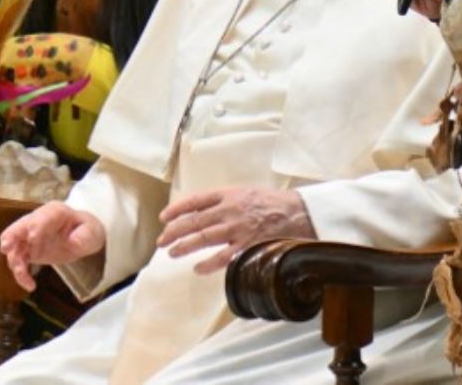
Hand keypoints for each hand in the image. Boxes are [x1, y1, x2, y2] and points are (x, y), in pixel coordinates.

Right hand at [0, 201, 106, 291]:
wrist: (81, 237)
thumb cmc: (86, 230)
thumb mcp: (91, 231)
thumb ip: (83, 236)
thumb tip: (72, 242)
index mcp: (54, 212)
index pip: (41, 217)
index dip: (35, 227)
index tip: (32, 239)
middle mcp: (37, 222)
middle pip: (19, 226)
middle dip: (11, 236)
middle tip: (6, 248)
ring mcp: (30, 237)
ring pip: (15, 247)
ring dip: (15, 261)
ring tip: (22, 274)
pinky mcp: (28, 251)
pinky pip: (19, 262)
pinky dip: (21, 274)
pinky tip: (30, 285)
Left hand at [156, 187, 313, 274]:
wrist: (299, 212)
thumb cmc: (273, 202)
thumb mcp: (246, 192)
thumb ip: (226, 200)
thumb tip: (203, 210)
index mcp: (228, 194)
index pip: (195, 200)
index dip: (177, 209)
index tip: (164, 217)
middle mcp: (229, 209)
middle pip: (194, 221)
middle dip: (174, 231)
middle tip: (161, 241)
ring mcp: (237, 228)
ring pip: (203, 238)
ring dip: (184, 246)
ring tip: (171, 253)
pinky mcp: (247, 245)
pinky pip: (223, 257)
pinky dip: (208, 264)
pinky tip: (197, 268)